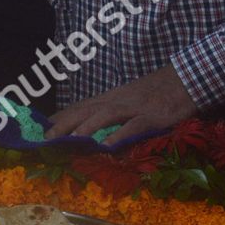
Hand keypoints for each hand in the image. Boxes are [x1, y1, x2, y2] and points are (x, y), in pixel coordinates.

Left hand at [46, 64, 198, 143]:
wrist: (183, 79)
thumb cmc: (154, 91)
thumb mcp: (127, 98)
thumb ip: (110, 110)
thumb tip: (91, 124)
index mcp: (109, 98)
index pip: (79, 107)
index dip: (60, 117)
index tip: (41, 128)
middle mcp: (116, 100)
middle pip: (86, 111)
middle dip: (64, 124)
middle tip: (46, 138)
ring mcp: (133, 108)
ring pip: (104, 116)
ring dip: (86, 128)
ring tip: (69, 140)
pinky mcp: (150, 116)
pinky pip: (132, 126)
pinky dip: (118, 135)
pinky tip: (106, 145)